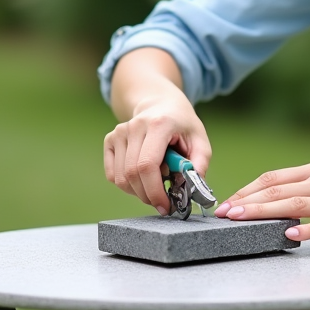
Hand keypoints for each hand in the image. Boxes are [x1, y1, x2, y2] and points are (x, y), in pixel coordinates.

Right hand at [103, 61, 211, 214]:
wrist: (160, 104)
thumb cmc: (182, 125)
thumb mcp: (199, 139)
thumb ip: (199, 163)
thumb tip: (193, 189)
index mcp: (159, 124)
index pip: (147, 164)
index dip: (154, 190)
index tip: (165, 206)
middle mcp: (135, 126)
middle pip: (132, 174)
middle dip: (148, 196)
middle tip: (162, 202)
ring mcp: (119, 132)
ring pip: (121, 178)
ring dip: (138, 192)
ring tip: (155, 184)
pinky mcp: (110, 139)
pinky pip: (113, 175)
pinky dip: (127, 185)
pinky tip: (142, 178)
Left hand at [214, 161, 309, 247]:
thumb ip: (297, 192)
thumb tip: (259, 203)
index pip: (273, 178)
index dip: (247, 189)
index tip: (226, 203)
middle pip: (279, 190)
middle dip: (247, 201)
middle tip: (225, 212)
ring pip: (295, 205)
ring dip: (265, 212)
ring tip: (243, 219)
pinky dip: (306, 230)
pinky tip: (290, 235)